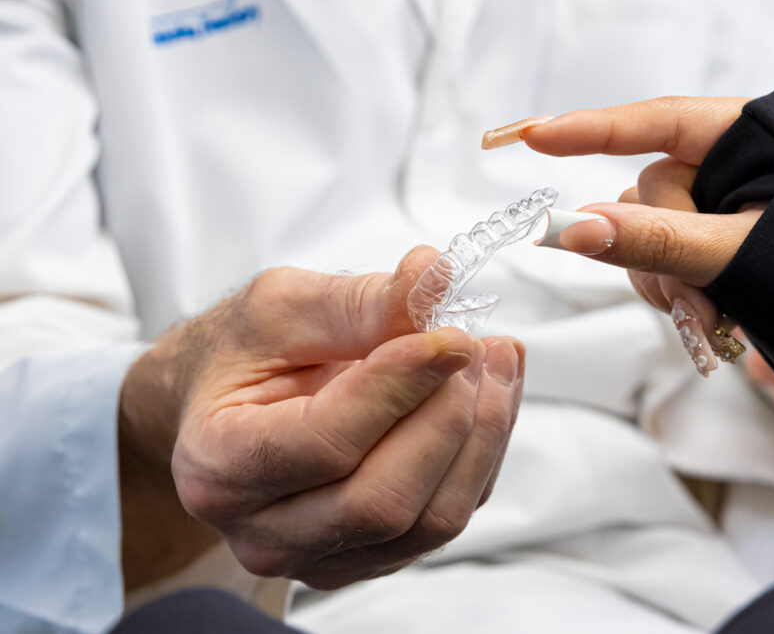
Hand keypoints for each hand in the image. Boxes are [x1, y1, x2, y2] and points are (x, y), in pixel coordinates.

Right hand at [119, 246, 523, 589]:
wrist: (227, 406)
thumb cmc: (244, 354)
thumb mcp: (282, 306)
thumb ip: (358, 300)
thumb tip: (433, 275)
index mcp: (220, 466)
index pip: (325, 444)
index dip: (399, 389)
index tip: (450, 338)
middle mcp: (265, 533)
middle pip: (383, 502)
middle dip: (448, 418)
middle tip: (474, 344)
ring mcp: (321, 558)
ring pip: (431, 521)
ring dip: (481, 435)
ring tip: (494, 359)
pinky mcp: (373, 556)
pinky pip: (448, 517)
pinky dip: (483, 453)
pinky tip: (489, 391)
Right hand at [520, 97, 759, 370]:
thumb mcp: (741, 259)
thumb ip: (655, 242)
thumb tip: (575, 227)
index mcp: (755, 137)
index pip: (655, 123)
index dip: (589, 130)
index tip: (530, 135)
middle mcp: (738, 164)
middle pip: (648, 192)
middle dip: (656, 250)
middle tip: (693, 298)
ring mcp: (729, 205)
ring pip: (650, 232)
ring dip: (665, 280)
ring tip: (711, 314)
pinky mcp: (725, 243)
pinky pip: (666, 257)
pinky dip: (674, 290)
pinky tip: (710, 315)